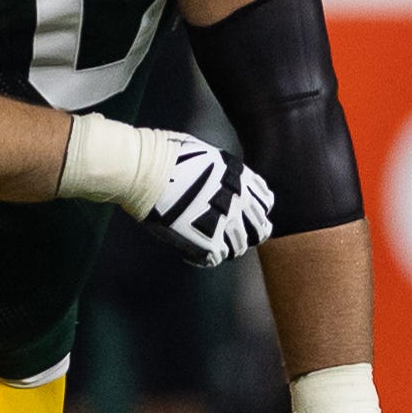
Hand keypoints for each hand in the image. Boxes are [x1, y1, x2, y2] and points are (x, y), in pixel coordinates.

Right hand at [125, 131, 273, 267]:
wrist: (147, 172)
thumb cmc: (165, 155)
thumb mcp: (204, 153)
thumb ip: (220, 170)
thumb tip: (217, 177)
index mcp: (239, 177)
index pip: (265, 202)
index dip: (255, 211)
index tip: (243, 215)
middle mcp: (239, 200)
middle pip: (259, 229)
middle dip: (248, 234)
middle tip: (231, 237)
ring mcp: (226, 222)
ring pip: (239, 247)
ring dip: (226, 247)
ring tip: (208, 245)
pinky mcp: (208, 241)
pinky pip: (216, 259)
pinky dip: (202, 258)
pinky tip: (189, 254)